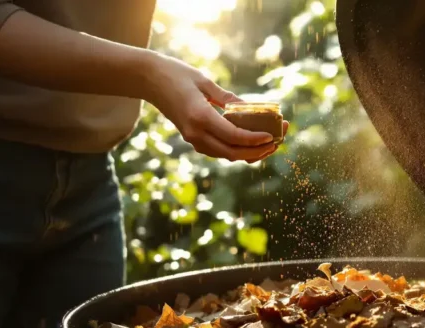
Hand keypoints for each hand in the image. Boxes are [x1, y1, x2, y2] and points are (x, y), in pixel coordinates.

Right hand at [142, 53, 286, 161]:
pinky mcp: (191, 138)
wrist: (148, 79)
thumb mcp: (205, 82)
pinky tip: (249, 143)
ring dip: (248, 153)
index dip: (254, 140)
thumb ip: (228, 98)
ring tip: (268, 144)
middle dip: (257, 152)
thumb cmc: (176, 74)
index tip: (271, 137)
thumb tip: (252, 108)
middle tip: (276, 143)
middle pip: (232, 152)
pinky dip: (235, 149)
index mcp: (200, 117)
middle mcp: (196, 133)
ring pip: (225, 155)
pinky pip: (217, 150)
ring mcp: (192, 138)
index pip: (233, 136)